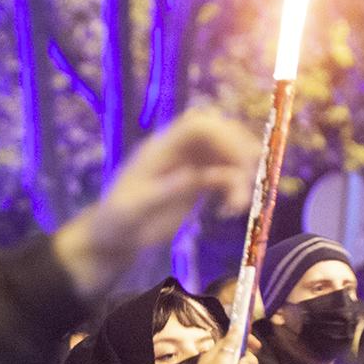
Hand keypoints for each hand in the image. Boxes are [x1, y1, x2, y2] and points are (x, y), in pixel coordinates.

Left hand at [52, 105, 258, 299]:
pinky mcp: (199, 182)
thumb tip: (195, 174)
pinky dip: (236, 188)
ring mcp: (191, 164)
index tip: (238, 165)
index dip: (223, 136)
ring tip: (236, 206)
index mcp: (160, 148)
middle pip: (219, 132)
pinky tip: (231, 209)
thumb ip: (166, 191)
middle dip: (239, 152)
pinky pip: (227, 175)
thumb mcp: (135, 208)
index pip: (197, 126)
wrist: (115, 237)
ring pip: (227, 155)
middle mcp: (179, 151)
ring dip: (241, 175)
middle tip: (248, 182)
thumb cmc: (118, 221)